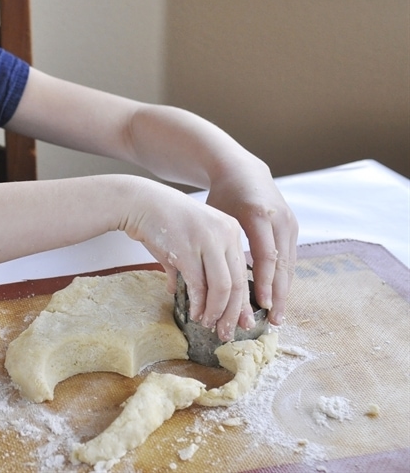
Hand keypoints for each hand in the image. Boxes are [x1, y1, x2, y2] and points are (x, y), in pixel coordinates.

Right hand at [120, 180, 253, 340]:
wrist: (139, 202)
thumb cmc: (161, 221)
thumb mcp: (189, 240)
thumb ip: (196, 266)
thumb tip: (188, 294)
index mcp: (231, 230)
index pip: (243, 273)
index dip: (243, 302)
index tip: (241, 321)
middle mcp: (225, 233)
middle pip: (237, 283)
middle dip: (232, 313)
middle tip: (226, 332)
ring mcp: (208, 241)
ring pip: (222, 287)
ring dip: (215, 312)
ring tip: (208, 325)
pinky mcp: (187, 250)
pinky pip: (199, 285)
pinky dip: (199, 304)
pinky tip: (195, 314)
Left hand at [204, 162, 297, 325]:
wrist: (244, 172)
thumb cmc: (223, 196)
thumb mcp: (215, 216)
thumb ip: (213, 244)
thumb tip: (199, 281)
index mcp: (257, 215)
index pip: (265, 256)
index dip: (264, 282)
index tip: (262, 305)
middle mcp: (279, 220)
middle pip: (283, 264)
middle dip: (279, 295)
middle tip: (275, 321)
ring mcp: (290, 223)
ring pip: (290, 264)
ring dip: (285, 292)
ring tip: (278, 316)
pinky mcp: (294, 227)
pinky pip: (290, 259)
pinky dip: (284, 279)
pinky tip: (278, 297)